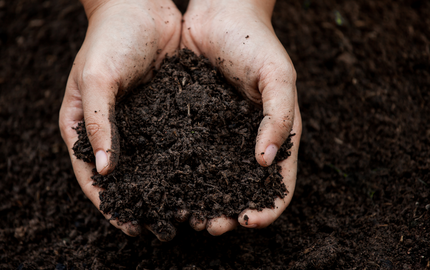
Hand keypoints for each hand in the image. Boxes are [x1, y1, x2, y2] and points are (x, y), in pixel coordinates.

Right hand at [59, 0, 180, 240]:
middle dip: (139, 202)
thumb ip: (98, 123)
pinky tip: (198, 178)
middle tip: (160, 227)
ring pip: (149, 164)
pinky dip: (180, 162)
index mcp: (82, 125)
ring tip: (183, 211)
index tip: (129, 226)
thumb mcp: (97, 78)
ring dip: (163, 187)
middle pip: (122, 176)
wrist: (141, 5)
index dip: (109, 204)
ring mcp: (137, 122)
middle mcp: (110, 129)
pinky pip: (170, 143)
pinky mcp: (162, 112)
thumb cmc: (109, 38)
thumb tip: (106, 170)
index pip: (91, 175)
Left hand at [181, 0, 301, 234]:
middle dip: (229, 211)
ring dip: (203, 200)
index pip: (279, 183)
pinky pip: (189, 154)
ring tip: (187, 214)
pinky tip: (168, 185)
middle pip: (242, 188)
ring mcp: (220, 134)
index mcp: (276, 134)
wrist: (220, 12)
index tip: (248, 220)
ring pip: (213, 177)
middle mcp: (247, 140)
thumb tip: (266, 162)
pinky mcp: (194, 123)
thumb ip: (279, 117)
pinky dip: (182, 174)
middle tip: (210, 226)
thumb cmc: (256, 42)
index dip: (268, 207)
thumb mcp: (278, 76)